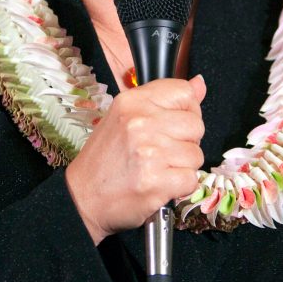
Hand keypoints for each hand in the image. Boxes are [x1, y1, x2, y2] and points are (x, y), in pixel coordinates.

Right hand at [65, 75, 205, 243]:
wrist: (83, 197)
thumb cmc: (105, 159)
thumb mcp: (126, 117)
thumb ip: (163, 100)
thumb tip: (198, 84)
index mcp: (133, 102)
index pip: (185, 93)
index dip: (188, 110)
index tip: (174, 124)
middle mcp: (141, 123)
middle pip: (196, 125)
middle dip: (186, 142)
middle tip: (162, 152)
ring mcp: (150, 153)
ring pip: (196, 155)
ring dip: (182, 166)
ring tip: (158, 169)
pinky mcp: (156, 181)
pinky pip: (191, 179)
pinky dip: (180, 187)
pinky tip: (160, 184)